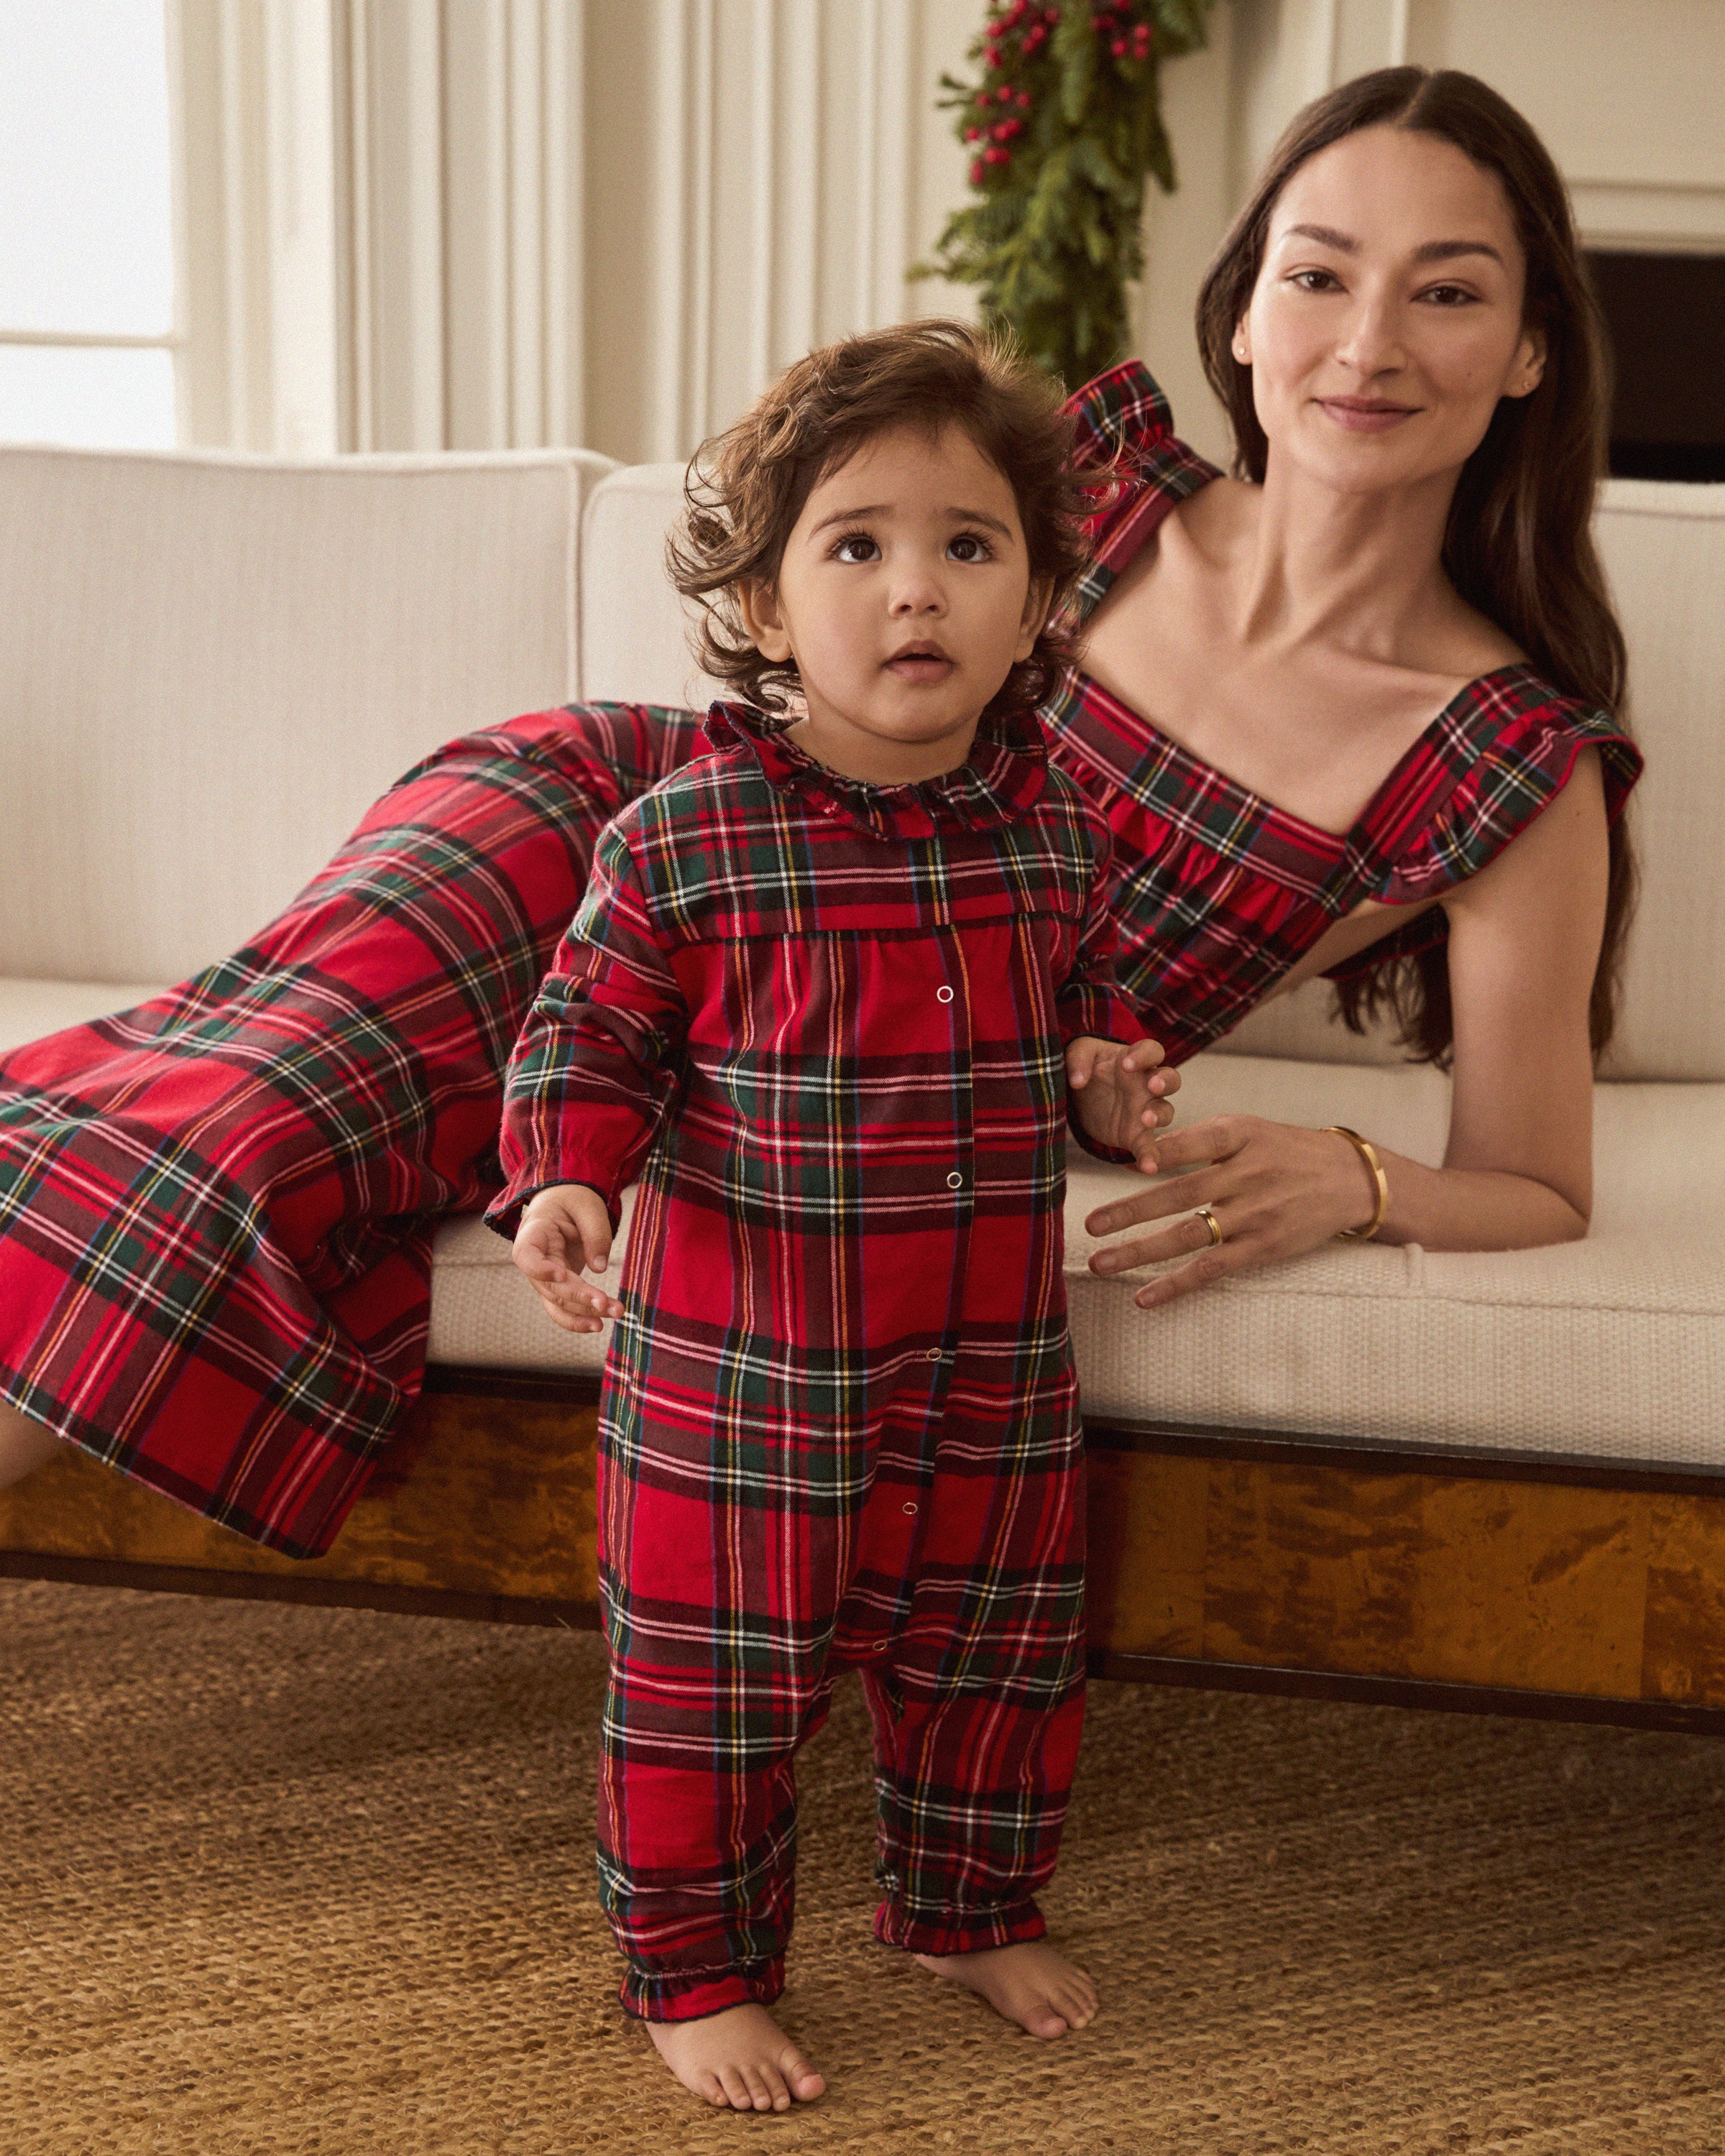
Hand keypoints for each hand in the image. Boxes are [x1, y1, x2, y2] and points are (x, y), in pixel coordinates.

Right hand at [512, 1185, 625, 1333]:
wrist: (564, 1204)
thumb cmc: (573, 1200)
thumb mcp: (588, 1206)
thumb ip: (595, 1233)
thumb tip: (599, 1268)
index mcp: (534, 1233)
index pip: (526, 1256)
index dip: (540, 1269)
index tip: (562, 1275)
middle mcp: (534, 1260)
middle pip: (550, 1286)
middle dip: (578, 1297)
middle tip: (606, 1303)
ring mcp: (544, 1277)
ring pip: (558, 1303)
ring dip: (585, 1313)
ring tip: (615, 1314)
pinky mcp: (558, 1287)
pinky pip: (563, 1309)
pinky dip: (579, 1319)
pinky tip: (598, 1325)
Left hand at [1065, 1035, 1176, 1168]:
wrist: (1082, 1097)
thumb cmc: (1086, 1067)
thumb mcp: (1077, 1054)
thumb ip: (1078, 1059)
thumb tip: (1078, 1080)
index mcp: (1135, 1059)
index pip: (1152, 1051)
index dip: (1144, 1055)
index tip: (1126, 1064)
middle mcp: (1146, 1084)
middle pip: (1171, 1079)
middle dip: (1165, 1082)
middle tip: (1152, 1086)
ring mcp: (1146, 1110)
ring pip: (1166, 1111)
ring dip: (1159, 1115)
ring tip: (1145, 1120)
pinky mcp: (1137, 1135)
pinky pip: (1149, 1146)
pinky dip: (1151, 1157)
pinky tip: (1149, 1168)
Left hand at [1084, 1115, 1383, 1308]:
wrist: (1349, 1180)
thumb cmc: (1285, 1150)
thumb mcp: (1249, 1129)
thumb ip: (1201, 1139)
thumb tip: (1144, 1155)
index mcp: (1240, 1136)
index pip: (1193, 1142)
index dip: (1158, 1151)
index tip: (1123, 1162)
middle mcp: (1246, 1175)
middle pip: (1179, 1194)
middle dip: (1130, 1210)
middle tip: (1090, 1224)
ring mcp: (1254, 1215)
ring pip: (1188, 1235)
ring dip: (1140, 1251)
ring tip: (1100, 1263)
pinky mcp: (1261, 1248)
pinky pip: (1212, 1269)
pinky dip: (1175, 1285)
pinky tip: (1143, 1297)